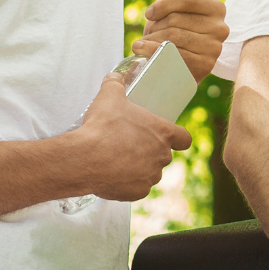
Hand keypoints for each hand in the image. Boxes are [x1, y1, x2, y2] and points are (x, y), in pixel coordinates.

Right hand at [68, 74, 191, 200]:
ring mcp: (150, 176)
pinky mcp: (137, 193)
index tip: (169, 137)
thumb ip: (115, 84)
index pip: (184, 138)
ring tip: (118, 161)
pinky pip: (136, 189)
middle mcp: (162, 156)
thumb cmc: (102, 126)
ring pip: (150, 173)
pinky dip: (127, 184)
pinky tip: (112, 175)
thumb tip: (115, 76)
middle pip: (163, 155)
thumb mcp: (109, 97)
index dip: (178, 138)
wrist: (85, 158)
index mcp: (163, 133)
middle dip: (150, 151)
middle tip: (129, 145)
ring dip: (139, 168)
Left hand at [133, 0, 228, 81]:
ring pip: (173, 37)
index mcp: (216, 8)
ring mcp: (215, 48)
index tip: (149, 13)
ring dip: (152, 40)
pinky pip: (175, 55)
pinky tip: (144, 52)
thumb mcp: (173, 7)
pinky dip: (154, 53)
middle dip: (156, 25)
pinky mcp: (206, 66)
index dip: (163, 4)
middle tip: (150, 33)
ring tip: (144, 44)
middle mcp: (221, 27)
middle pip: (177, 18)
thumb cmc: (174, 30)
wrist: (176, 65)